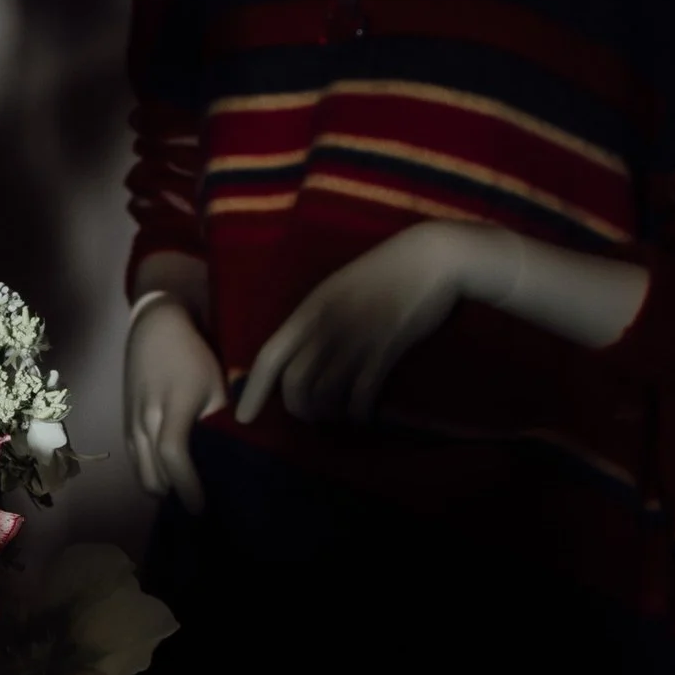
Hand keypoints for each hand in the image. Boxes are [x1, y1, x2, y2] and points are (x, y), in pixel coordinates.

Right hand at [125, 290, 229, 509]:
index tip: (201, 506)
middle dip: (175, 495)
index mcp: (174, 405)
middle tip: (200, 505)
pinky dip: (149, 475)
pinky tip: (167, 479)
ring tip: (184, 494)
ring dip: (161, 488)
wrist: (154, 329)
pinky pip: (134, 461)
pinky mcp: (124, 424)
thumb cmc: (193, 355)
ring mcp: (131, 422)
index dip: (187, 485)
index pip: (174, 455)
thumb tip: (232, 455)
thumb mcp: (217, 383)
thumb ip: (221, 421)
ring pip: (140, 472)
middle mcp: (147, 417)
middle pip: (153, 473)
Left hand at [235, 222, 471, 428]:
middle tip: (309, 417)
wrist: (432, 257)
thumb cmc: (384, 272)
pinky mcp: (387, 348)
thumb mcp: (338, 290)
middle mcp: (327, 326)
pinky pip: (363, 393)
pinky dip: (360, 412)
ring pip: (326, 392)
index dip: (253, 390)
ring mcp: (357, 338)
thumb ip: (317, 320)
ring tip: (336, 416)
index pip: (269, 356)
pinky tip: (364, 416)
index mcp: (310, 309)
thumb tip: (300, 355)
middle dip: (297, 408)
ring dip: (328, 413)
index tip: (243, 417)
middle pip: (295, 383)